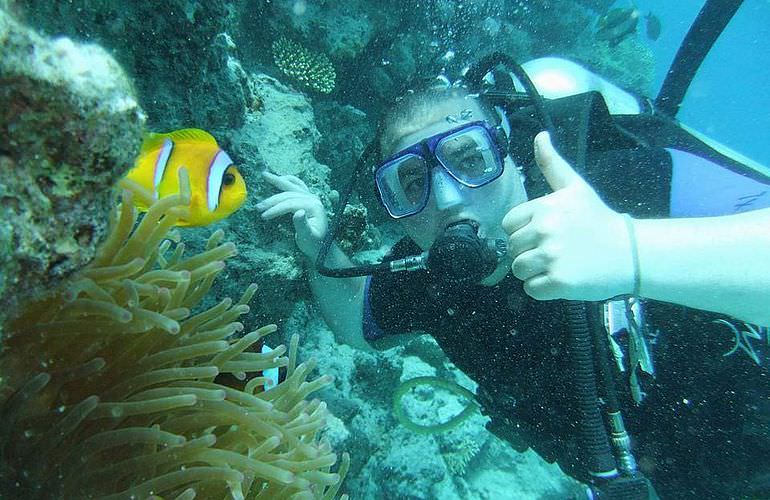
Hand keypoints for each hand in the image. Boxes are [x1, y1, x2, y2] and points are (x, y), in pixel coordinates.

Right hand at [257, 172, 327, 260]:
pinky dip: (288, 180)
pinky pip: (297, 185)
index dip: (275, 209)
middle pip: (289, 193)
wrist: (321, 246)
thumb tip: (298, 212)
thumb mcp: (308, 237)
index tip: (263, 216)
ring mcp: (311, 196)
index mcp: (314, 206)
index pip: (290, 204)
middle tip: (258, 206)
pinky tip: (280, 178)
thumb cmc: (313, 244)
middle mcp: (313, 198)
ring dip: (278, 181)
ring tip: (264, 175)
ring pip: (292, 185)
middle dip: (272, 199)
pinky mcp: (308, 198)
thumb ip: (302, 225)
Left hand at [502, 131, 633, 300]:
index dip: (523, 231)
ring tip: (556, 264)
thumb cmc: (598, 219)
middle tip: (554, 250)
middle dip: (528, 252)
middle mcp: (545, 230)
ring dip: (533, 271)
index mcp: (544, 207)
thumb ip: (552, 163)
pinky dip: (542, 288)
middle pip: (512, 249)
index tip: (544, 233)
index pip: (509, 224)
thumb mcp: (575, 187)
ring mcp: (551, 257)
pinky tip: (561, 278)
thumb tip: (539, 135)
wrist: (630, 252)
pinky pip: (531, 289)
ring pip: (518, 270)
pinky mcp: (559, 282)